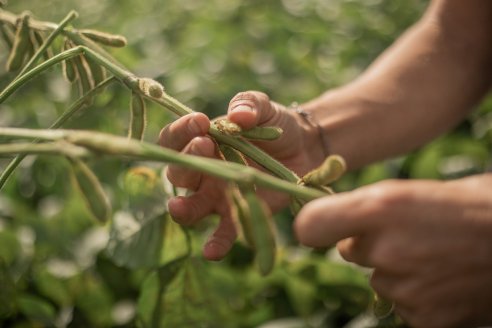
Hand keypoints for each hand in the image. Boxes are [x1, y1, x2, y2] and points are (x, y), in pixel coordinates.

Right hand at [159, 91, 323, 259]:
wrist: (306, 146)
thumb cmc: (276, 124)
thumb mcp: (263, 107)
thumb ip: (248, 104)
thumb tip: (238, 116)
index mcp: (202, 143)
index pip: (174, 140)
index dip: (180, 131)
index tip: (200, 121)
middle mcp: (204, 172)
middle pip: (178, 173)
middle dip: (186, 160)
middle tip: (205, 146)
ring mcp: (219, 197)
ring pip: (190, 207)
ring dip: (182, 207)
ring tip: (179, 206)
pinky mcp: (239, 216)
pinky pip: (222, 234)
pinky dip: (215, 244)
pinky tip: (211, 252)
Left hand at [295, 174, 491, 327]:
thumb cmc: (468, 206)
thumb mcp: (411, 191)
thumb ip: (367, 207)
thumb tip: (331, 222)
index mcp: (381, 207)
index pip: (310, 226)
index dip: (316, 227)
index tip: (325, 226)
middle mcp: (386, 249)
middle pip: (349, 251)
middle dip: (370, 244)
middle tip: (410, 234)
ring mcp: (405, 288)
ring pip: (379, 279)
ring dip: (397, 270)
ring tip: (435, 255)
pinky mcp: (425, 318)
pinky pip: (402, 304)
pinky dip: (418, 295)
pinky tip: (444, 279)